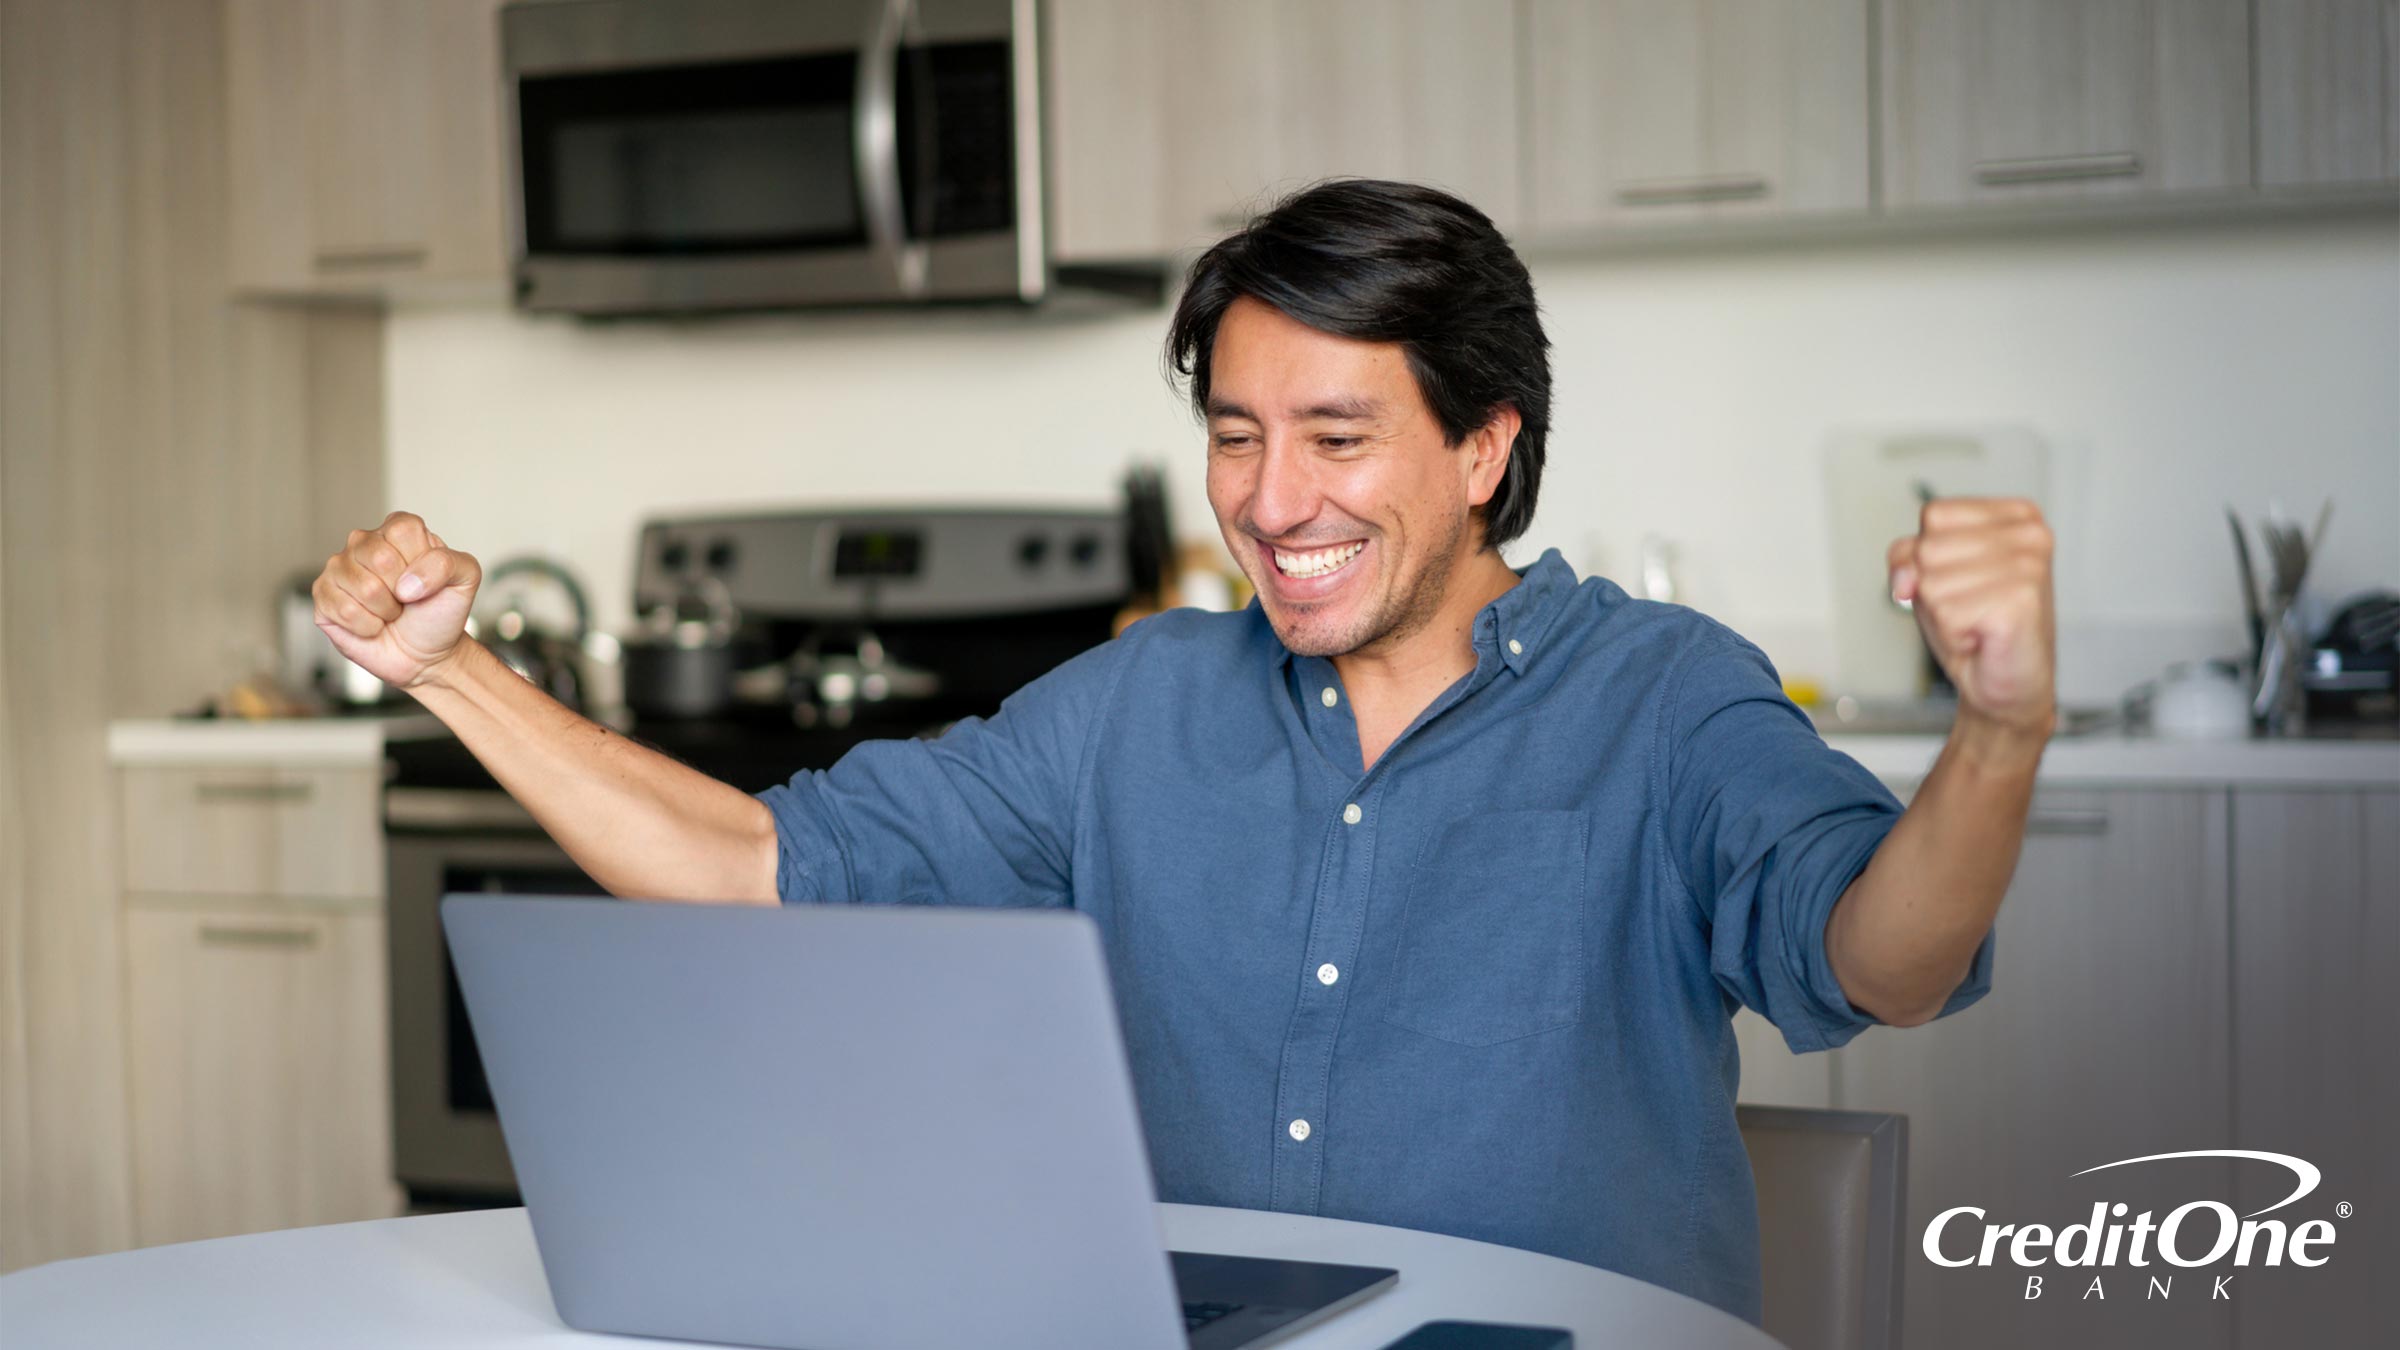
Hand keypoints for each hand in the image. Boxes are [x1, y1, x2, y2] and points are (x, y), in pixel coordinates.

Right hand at [311, 511, 482, 689]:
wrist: (425, 654)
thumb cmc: (440, 612)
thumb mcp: (465, 579)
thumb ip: (449, 563)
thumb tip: (407, 582)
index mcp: (398, 530)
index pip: (403, 531)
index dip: (422, 564)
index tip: (426, 580)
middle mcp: (363, 542)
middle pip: (380, 558)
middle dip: (403, 591)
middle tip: (406, 599)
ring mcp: (338, 569)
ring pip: (363, 588)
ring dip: (385, 611)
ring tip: (390, 612)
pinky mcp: (323, 597)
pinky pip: (343, 610)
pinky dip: (367, 626)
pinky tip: (372, 624)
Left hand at [1887, 498, 2056, 735]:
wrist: (2008, 684)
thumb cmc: (1975, 625)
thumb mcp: (1930, 576)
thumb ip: (1907, 557)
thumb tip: (1905, 578)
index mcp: (2014, 516)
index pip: (1935, 514)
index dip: (1925, 555)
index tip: (1957, 580)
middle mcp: (2028, 534)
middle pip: (1929, 547)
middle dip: (1933, 589)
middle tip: (1969, 608)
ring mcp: (2028, 566)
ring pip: (1933, 583)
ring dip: (1944, 614)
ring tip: (1977, 622)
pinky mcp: (2020, 601)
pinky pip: (1947, 613)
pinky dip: (1954, 634)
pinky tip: (1983, 637)